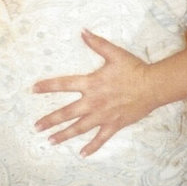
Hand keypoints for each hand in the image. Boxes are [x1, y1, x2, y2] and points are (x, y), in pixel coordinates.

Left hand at [33, 30, 154, 156]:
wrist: (153, 86)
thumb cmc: (134, 69)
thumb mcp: (114, 53)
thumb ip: (96, 43)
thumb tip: (82, 31)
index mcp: (91, 83)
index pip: (63, 84)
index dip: (47, 86)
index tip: (33, 89)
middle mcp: (93, 101)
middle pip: (66, 113)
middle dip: (50, 120)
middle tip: (36, 127)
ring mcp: (103, 115)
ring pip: (79, 128)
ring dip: (63, 135)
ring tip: (50, 141)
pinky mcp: (114, 124)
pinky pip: (100, 138)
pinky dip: (91, 147)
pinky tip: (82, 154)